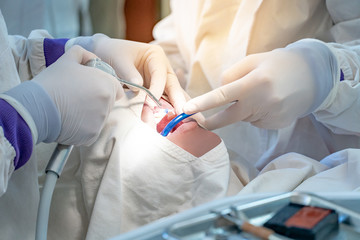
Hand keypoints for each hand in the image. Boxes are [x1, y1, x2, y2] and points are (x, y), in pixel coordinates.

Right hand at [34, 45, 123, 145]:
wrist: (36, 107)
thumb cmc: (52, 82)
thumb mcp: (67, 59)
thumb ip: (83, 54)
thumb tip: (92, 59)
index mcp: (106, 85)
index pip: (116, 88)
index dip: (105, 87)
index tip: (92, 87)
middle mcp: (108, 104)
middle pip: (109, 103)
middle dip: (97, 100)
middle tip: (78, 97)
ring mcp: (100, 121)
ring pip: (101, 117)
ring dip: (91, 113)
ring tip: (72, 108)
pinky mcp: (92, 135)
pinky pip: (92, 130)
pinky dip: (84, 127)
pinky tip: (70, 120)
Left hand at [90, 34, 185, 112]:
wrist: (106, 55)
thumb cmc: (114, 53)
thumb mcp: (120, 60)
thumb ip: (129, 73)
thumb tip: (138, 88)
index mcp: (156, 56)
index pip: (160, 75)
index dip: (157, 89)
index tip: (151, 103)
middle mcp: (162, 69)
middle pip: (173, 85)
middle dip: (178, 100)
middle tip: (182, 113)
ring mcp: (161, 81)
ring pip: (171, 94)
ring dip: (176, 107)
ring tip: (182, 119)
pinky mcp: (156, 91)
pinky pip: (164, 101)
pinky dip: (168, 110)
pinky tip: (173, 120)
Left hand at [183, 39, 336, 129]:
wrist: (313, 76)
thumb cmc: (278, 64)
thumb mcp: (254, 61)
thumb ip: (232, 76)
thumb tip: (219, 95)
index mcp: (254, 83)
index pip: (222, 95)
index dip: (203, 104)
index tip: (187, 111)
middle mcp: (262, 102)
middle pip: (229, 117)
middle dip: (212, 121)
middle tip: (201, 122)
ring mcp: (271, 116)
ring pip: (244, 117)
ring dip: (244, 109)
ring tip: (262, 94)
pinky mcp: (276, 125)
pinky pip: (256, 121)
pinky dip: (257, 114)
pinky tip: (270, 103)